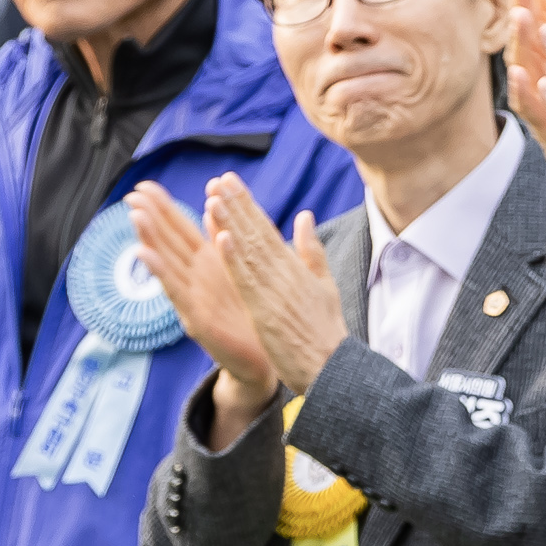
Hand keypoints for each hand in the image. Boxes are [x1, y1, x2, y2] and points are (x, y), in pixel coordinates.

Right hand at [129, 180, 277, 446]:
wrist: (267, 357)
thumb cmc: (254, 312)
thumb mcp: (239, 270)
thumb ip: (224, 239)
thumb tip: (214, 205)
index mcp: (210, 264)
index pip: (182, 229)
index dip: (165, 207)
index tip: (144, 185)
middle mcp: (196, 278)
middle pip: (169, 242)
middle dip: (150, 217)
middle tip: (131, 193)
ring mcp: (193, 297)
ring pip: (168, 263)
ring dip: (150, 239)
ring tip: (134, 216)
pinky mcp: (196, 318)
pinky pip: (176, 292)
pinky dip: (160, 273)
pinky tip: (145, 255)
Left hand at [205, 176, 347, 393]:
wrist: (332, 365)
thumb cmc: (326, 330)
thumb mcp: (323, 284)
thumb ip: (311, 250)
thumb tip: (304, 216)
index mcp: (296, 266)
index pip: (267, 228)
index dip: (247, 204)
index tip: (229, 182)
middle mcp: (285, 273)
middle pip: (257, 233)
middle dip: (236, 204)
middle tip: (217, 180)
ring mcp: (275, 291)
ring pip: (249, 251)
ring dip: (231, 223)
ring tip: (214, 198)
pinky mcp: (266, 310)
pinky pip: (246, 280)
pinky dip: (234, 258)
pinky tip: (222, 238)